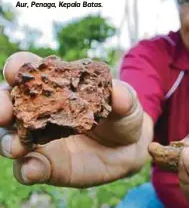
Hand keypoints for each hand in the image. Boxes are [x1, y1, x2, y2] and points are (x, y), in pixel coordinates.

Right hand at [0, 52, 146, 187]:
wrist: (128, 148)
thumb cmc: (122, 116)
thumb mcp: (127, 104)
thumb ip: (124, 97)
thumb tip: (118, 93)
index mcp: (57, 86)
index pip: (30, 71)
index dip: (19, 67)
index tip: (16, 70)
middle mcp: (41, 111)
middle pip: (9, 103)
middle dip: (2, 105)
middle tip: (4, 113)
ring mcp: (40, 139)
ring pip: (11, 138)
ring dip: (8, 141)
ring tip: (16, 147)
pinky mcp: (47, 165)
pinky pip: (29, 168)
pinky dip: (27, 169)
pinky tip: (33, 169)